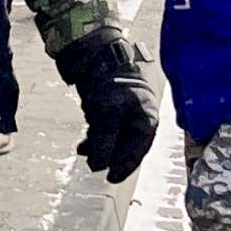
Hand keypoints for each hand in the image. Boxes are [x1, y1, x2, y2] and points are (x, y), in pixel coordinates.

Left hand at [56, 33, 157, 184]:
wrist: (97, 52)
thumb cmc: (108, 80)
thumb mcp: (106, 114)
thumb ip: (104, 141)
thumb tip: (98, 166)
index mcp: (146, 116)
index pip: (139, 149)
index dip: (125, 166)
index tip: (111, 179)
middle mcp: (141, 114)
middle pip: (128, 144)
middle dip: (111, 156)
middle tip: (94, 167)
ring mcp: (128, 108)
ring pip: (116, 136)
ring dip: (101, 146)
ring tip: (83, 151)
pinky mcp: (114, 103)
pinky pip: (107, 126)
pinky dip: (96, 135)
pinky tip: (83, 142)